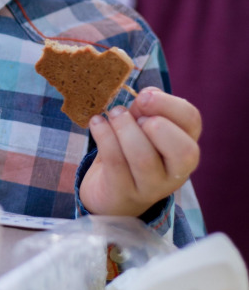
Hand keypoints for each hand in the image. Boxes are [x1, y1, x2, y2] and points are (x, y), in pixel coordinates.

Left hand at [80, 88, 200, 218]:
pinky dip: (104, 136)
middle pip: (183, 150)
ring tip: (112, 115)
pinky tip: (96, 123)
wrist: (109, 193)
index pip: (192, 122)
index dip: (169, 104)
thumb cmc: (129, 152)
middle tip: (135, 116)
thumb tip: (147, 95)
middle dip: (156, 125)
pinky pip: (115, 163)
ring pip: (144, 158)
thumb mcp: (141, 128)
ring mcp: (151, 187)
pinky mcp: (123, 193)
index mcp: (185, 147)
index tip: (143, 96)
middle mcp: (176, 172)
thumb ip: (147, 110)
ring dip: (124, 128)